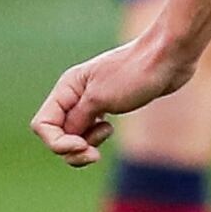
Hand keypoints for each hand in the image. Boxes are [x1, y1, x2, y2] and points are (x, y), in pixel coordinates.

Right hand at [33, 37, 191, 165]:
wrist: (167, 58)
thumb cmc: (134, 74)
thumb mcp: (100, 99)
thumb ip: (77, 120)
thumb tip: (65, 138)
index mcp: (67, 88)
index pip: (43, 125)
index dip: (57, 142)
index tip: (82, 145)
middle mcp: (74, 95)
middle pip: (57, 134)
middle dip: (73, 149)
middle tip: (95, 153)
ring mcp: (90, 101)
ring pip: (74, 135)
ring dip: (86, 143)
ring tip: (107, 131)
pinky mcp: (107, 106)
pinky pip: (89, 130)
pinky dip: (95, 137)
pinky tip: (110, 128)